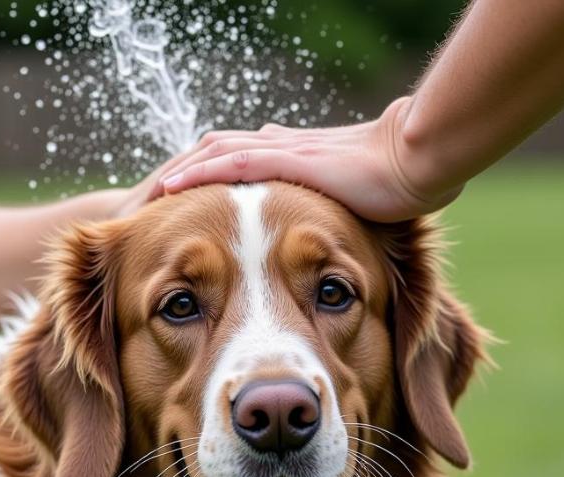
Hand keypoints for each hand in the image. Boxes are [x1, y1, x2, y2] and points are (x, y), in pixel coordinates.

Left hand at [151, 97, 462, 222]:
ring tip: (146, 199)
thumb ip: (326, 213)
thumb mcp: (349, 202)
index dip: (201, 180)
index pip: (233, 161)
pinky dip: (198, 175)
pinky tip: (169, 188)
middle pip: (212, 154)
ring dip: (179, 176)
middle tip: (148, 204)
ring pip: (213, 155)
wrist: (417, 162)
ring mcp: (282, 152)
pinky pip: (231, 163)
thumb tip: (317, 240)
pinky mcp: (288, 160)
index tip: (176, 206)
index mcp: (290, 157)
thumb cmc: (394, 185)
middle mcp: (278, 148)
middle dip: (180, 177)